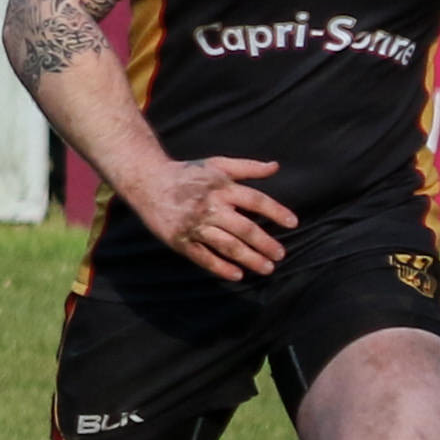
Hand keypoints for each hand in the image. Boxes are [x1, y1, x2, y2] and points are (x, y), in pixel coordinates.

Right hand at [122, 153, 293, 280]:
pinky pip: (203, 257)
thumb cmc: (186, 172)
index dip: (276, 212)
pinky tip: (237, 274)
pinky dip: (221, 268)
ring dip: (249, 259)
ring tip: (267, 268)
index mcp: (221, 187)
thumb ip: (248, 167)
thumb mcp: (217, 164)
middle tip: (280, 255)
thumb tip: (276, 167)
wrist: (147, 181)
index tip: (292, 223)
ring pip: (227, 246)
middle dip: (265, 243)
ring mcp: (194, 225)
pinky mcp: (180, 240)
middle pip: (244, 228)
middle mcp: (210, 207)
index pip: (255, 201)